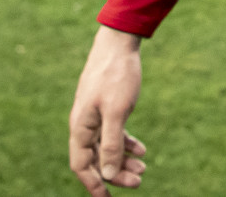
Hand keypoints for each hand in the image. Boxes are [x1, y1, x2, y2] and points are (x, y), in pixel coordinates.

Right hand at [69, 26, 147, 192]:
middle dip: (115, 174)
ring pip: (106, 147)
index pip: (81, 166)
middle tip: (139, 181)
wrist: (118, 42)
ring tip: (144, 169)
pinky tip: (141, 150)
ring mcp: (94, 115)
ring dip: (123, 160)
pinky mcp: (106, 107)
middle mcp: (84, 124)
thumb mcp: (117, 112)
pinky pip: (113, 133)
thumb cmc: (116, 75)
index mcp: (80, 127)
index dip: (94, 184)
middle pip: (95, 160)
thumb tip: (106, 175)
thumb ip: (111, 144)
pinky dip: (126, 143)